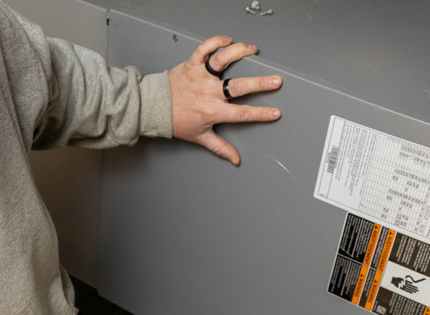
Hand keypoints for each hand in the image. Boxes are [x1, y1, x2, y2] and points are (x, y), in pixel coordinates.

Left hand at [168, 35, 281, 165]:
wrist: (154, 108)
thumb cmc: (176, 121)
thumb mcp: (199, 137)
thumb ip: (220, 147)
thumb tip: (235, 159)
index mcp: (213, 111)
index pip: (241, 114)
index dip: (260, 114)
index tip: (275, 112)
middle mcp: (209, 93)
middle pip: (239, 86)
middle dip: (260, 83)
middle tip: (276, 80)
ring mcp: (201, 77)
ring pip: (222, 61)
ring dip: (239, 53)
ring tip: (253, 50)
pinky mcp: (191, 64)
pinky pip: (204, 49)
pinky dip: (215, 42)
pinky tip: (227, 39)